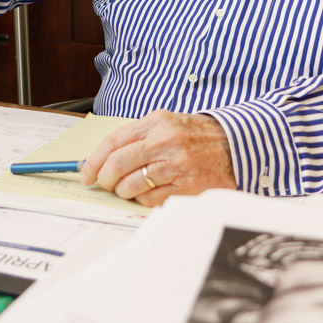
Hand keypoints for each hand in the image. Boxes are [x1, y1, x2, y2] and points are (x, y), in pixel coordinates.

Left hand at [79, 110, 236, 206]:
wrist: (235, 144)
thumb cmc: (196, 135)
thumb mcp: (166, 123)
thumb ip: (137, 137)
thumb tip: (104, 159)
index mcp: (156, 123)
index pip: (113, 142)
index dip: (94, 160)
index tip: (87, 173)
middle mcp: (165, 142)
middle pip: (118, 165)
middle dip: (105, 179)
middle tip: (105, 184)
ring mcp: (177, 165)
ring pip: (132, 186)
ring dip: (124, 191)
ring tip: (129, 188)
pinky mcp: (187, 187)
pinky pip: (151, 200)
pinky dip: (143, 199)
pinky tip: (149, 193)